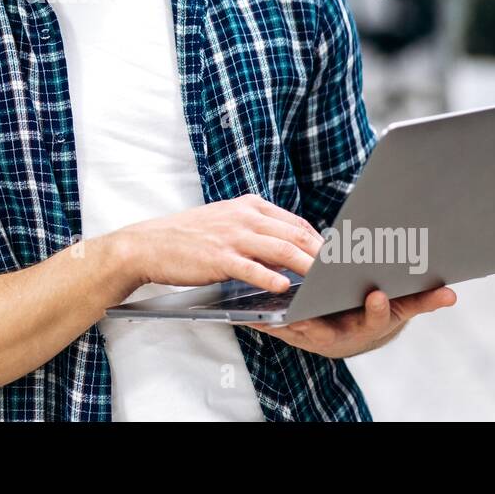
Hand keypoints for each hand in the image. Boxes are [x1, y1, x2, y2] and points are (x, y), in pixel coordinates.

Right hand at [118, 193, 325, 293]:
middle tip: (344, 269)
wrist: (150, 244)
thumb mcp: (226, 223)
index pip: (295, 223)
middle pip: (294, 234)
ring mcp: (231, 236)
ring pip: (280, 249)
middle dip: (322, 252)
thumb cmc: (190, 238)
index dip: (320, 239)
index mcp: (249, 206)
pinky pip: (251, 268)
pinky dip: (270, 277)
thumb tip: (290, 249)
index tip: (338, 256)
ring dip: (307, 265)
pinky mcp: (218, 257)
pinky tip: (285, 287)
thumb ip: (257, 232)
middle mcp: (244, 217)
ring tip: (327, 280)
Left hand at [245, 286, 456, 358]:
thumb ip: (423, 300)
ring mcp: (315, 336)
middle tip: (305, 312)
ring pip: (297, 330)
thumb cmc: (376, 311)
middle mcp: (341, 335)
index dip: (378, 309)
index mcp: (367, 326)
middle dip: (317, 321)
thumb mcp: (401, 307)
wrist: (353, 328)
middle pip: (330, 330)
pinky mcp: (293, 332)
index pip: (376, 319)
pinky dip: (263, 322)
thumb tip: (452, 294)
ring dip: (282, 323)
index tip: (378, 295)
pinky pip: (277, 328)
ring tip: (272, 310)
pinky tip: (250, 313)